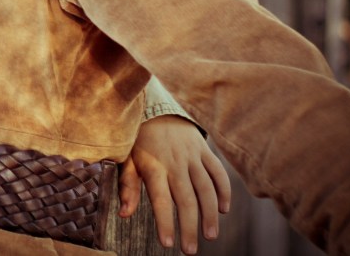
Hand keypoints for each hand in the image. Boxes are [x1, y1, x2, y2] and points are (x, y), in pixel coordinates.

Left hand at [119, 114, 230, 253]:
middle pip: (186, 199)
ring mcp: (192, 156)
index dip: (165, 222)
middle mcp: (175, 162)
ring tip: (210, 235)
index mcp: (153, 167)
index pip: (160, 200)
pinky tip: (223, 210)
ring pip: (206, 189)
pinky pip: (218, 173)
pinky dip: (224, 191)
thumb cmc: (138, 140)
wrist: (156, 108)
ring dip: (210, 215)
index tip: (167, 243)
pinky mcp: (205, 151)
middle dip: (189, 227)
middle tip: (190, 251)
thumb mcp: (127, 160)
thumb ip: (127, 187)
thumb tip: (124, 214)